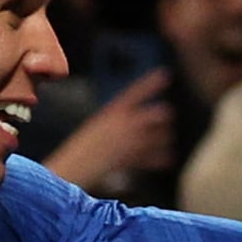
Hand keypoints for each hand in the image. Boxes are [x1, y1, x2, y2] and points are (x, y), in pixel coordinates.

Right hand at [44, 68, 173, 196]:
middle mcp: (121, 124)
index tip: (165, 74)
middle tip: (167, 114)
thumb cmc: (82, 148)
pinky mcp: (129, 159)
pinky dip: (161, 158)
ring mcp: (126, 142)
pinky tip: (168, 158)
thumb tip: (135, 121)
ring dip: (164, 137)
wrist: (72, 166)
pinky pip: (151, 157)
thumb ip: (117, 121)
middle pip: (152, 115)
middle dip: (162, 114)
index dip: (151, 83)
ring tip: (168, 138)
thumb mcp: (97, 127)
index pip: (134, 93)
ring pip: (156, 136)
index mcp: (110, 112)